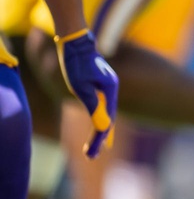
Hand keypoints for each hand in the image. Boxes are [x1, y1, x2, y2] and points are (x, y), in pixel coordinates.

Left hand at [54, 30, 118, 158]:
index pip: (106, 121)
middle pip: (109, 119)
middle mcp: (111, 90)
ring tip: (97, 145)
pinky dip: (100, 118)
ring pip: (106, 113)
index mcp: (110, 92)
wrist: (76, 42)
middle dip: (101, 138)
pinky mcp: (102, 84)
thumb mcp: (82, 87)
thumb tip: (103, 128)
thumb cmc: (77, 64)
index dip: (99, 139)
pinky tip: (98, 124)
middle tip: (93, 155)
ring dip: (101, 130)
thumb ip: (93, 107)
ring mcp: (108, 87)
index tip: (93, 154)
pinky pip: (103, 106)